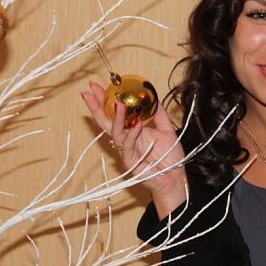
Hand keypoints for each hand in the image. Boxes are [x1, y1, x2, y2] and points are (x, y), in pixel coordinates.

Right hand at [81, 81, 187, 217]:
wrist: (176, 179)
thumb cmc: (170, 158)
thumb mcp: (167, 129)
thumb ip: (159, 114)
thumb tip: (153, 95)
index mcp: (131, 131)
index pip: (113, 114)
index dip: (104, 101)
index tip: (97, 86)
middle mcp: (125, 140)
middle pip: (105, 121)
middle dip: (96, 106)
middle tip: (89, 91)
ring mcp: (126, 151)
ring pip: (115, 133)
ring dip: (115, 117)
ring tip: (117, 103)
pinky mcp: (131, 162)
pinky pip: (127, 146)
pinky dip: (131, 134)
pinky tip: (136, 124)